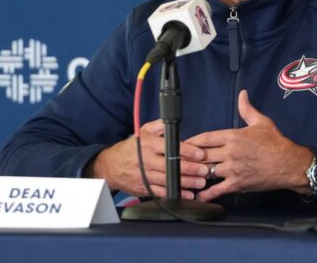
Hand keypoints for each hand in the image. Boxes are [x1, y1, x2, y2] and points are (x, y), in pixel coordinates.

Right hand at [87, 119, 208, 198]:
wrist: (111, 166)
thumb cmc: (131, 148)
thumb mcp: (143, 132)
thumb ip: (158, 126)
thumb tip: (171, 121)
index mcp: (148, 145)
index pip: (171, 147)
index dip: (188, 151)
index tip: (200, 154)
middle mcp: (147, 160)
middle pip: (172, 166)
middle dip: (191, 169)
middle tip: (205, 170)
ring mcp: (145, 176)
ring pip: (169, 180)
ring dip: (187, 183)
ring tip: (200, 183)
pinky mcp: (144, 188)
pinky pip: (162, 192)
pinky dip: (176, 194)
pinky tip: (188, 194)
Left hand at [185, 90, 312, 201]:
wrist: (289, 164)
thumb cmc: (276, 143)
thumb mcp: (261, 122)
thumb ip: (247, 109)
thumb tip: (242, 94)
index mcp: (233, 136)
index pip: (204, 138)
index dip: (190, 142)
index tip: (181, 144)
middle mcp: (230, 152)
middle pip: (201, 155)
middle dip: (188, 158)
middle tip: (176, 161)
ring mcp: (232, 169)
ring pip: (206, 171)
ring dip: (194, 174)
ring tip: (182, 176)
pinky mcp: (237, 183)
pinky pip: (217, 189)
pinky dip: (206, 194)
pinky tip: (197, 195)